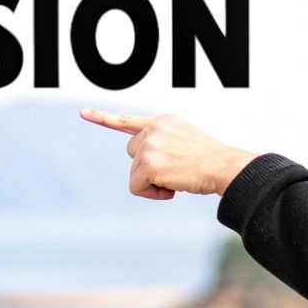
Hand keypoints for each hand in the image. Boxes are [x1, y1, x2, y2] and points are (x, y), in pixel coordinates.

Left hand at [80, 109, 259, 199]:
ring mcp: (150, 145)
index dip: (104, 119)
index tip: (83, 113)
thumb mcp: (186, 141)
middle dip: (147, 168)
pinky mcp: (148, 164)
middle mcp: (153, 129)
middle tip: (174, 172)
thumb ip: (164, 144)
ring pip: (135, 174)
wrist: (223, 167)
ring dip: (153, 183)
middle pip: (132, 155)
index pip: (128, 121)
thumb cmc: (211, 161)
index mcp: (163, 122)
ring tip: (178, 179)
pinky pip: (137, 188)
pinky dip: (153, 194)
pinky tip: (173, 188)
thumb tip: (147, 165)